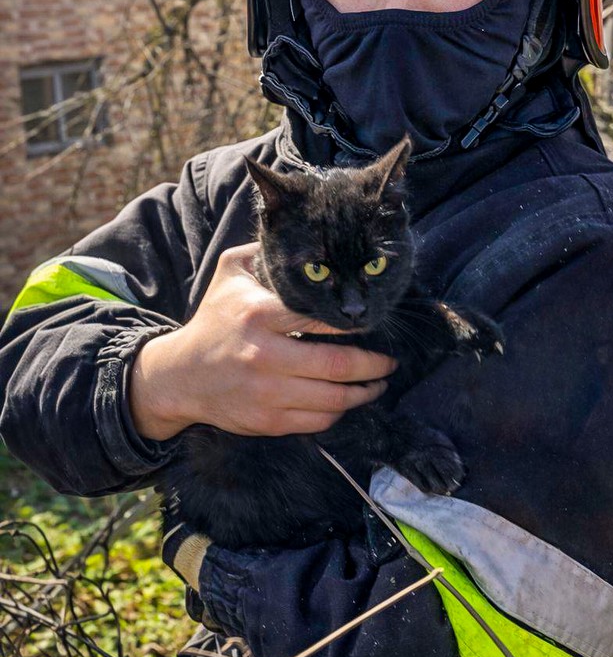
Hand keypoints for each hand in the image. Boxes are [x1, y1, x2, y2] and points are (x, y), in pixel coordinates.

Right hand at [129, 243, 397, 440]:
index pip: (321, 320)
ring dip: (364, 393)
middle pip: (337, 365)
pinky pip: (316, 422)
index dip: (354, 324)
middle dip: (374, 366)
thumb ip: (265, 253)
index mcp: (259, 315)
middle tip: (390, 362)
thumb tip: (303, 234)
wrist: (178, 376)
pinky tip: (346, 401)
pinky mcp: (266, 421)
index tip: (374, 323)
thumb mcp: (230, 274)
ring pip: (333, 400)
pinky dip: (338, 412)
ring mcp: (265, 392)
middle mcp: (263, 355)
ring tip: (378, 384)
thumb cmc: (214, 320)